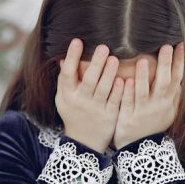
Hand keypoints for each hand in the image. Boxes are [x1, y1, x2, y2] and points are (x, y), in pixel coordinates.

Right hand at [57, 39, 124, 153]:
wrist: (84, 142)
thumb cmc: (73, 115)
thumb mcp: (63, 99)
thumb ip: (64, 81)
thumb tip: (62, 59)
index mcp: (67, 95)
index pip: (67, 74)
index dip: (72, 57)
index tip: (77, 41)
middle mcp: (80, 102)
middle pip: (88, 80)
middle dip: (96, 64)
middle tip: (103, 47)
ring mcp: (95, 109)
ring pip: (103, 89)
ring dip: (109, 74)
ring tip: (114, 58)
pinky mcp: (109, 116)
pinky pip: (114, 101)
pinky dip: (118, 91)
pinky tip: (123, 79)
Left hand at [113, 43, 184, 149]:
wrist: (140, 150)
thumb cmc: (152, 127)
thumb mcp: (167, 113)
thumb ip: (173, 97)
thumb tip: (180, 80)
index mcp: (168, 102)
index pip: (176, 78)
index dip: (179, 62)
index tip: (179, 44)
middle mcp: (158, 106)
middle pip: (163, 83)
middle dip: (165, 64)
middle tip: (165, 46)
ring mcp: (143, 112)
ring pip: (143, 92)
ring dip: (143, 76)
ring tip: (141, 60)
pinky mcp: (128, 119)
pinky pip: (128, 104)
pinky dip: (127, 93)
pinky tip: (124, 80)